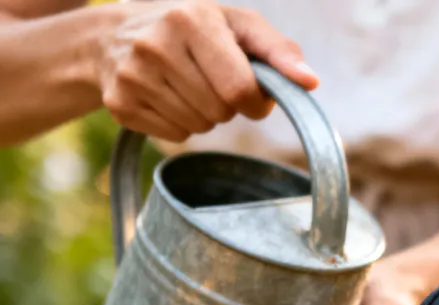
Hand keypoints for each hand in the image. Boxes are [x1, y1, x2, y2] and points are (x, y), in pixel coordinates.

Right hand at [96, 0, 317, 141]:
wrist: (114, 34)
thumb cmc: (196, 29)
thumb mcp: (238, 25)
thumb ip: (279, 51)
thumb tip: (310, 82)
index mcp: (190, 21)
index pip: (239, 89)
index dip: (256, 101)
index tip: (253, 94)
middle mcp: (155, 46)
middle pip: (220, 111)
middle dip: (229, 106)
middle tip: (213, 82)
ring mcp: (131, 76)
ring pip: (199, 127)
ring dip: (206, 115)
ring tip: (189, 86)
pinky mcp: (119, 104)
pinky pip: (175, 136)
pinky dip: (181, 124)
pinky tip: (168, 97)